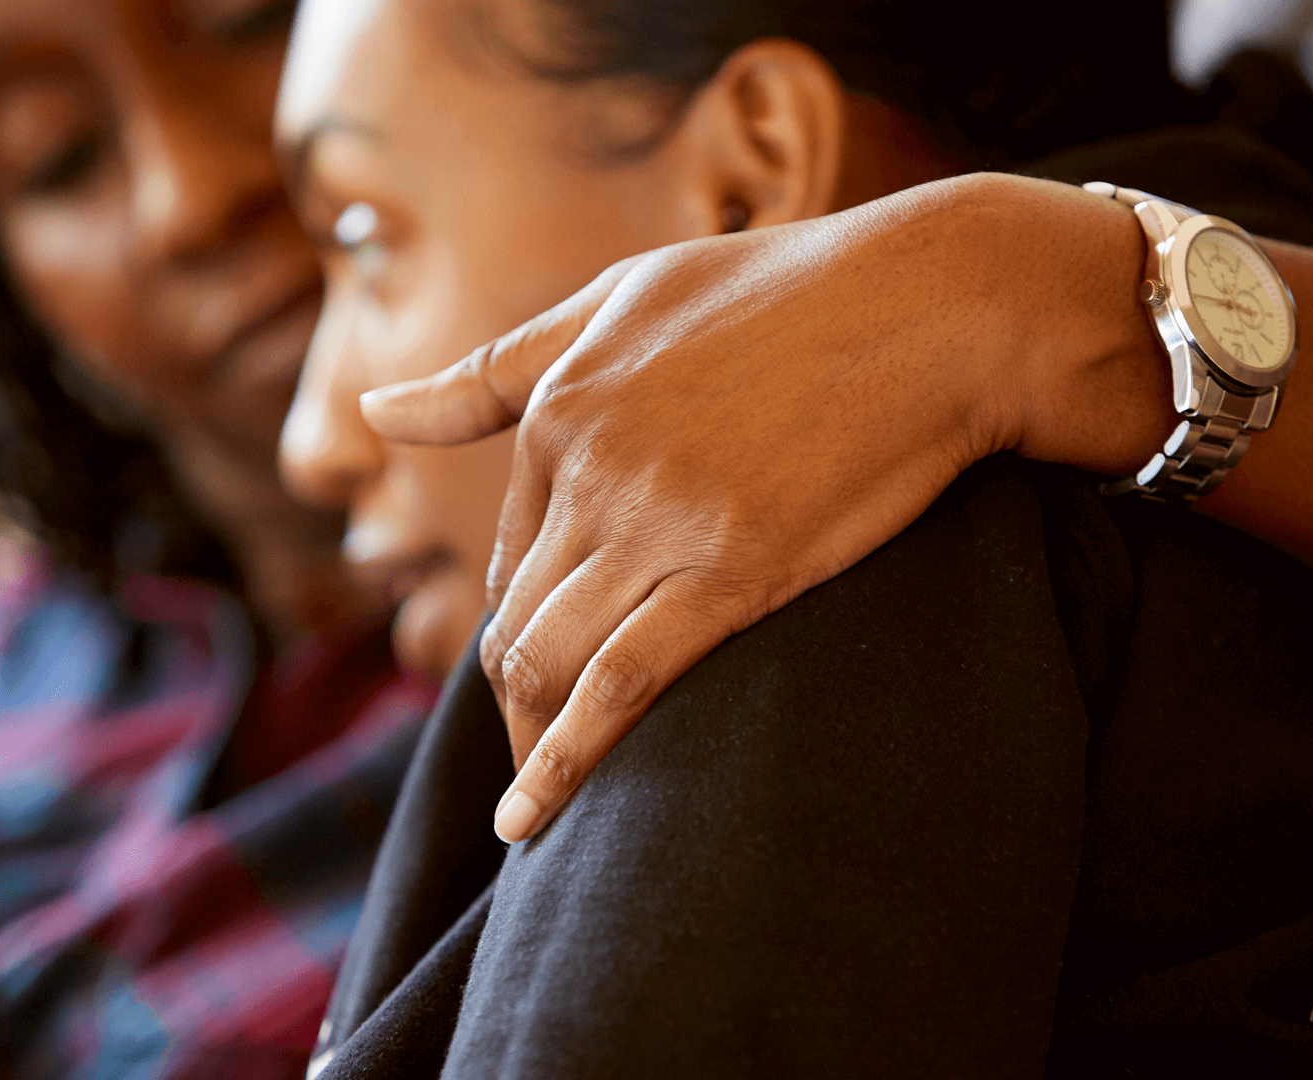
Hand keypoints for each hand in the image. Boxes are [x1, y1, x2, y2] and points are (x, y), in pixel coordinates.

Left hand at [361, 173, 1170, 841]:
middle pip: (514, 617)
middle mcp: (590, 469)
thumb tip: (375, 410)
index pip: (508, 553)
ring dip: (527, 739)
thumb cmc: (788, 292)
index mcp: (559, 408)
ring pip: (545, 658)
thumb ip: (496, 372)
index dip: (519, 619)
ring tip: (533, 796)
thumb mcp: (620, 299)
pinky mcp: (734, 573)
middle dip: (513, 695)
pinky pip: (620, 685)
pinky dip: (566, 761)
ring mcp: (658, 524)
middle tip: (533, 752)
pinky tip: (532, 817)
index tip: (544, 665)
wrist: (937, 307)